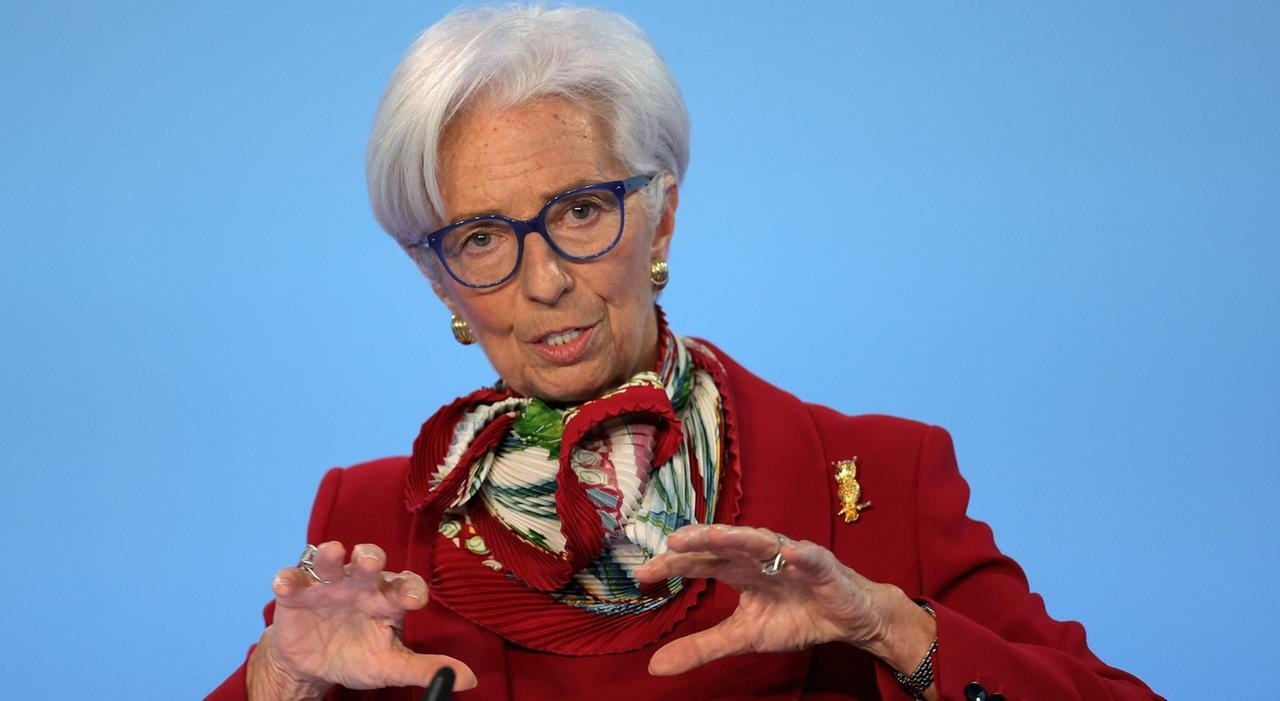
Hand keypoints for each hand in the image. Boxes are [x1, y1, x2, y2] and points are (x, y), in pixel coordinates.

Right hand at [247, 542, 476, 699]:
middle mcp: (361, 583)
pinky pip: (293, 579)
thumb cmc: (358, 656)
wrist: (313, 664)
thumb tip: (468, 679)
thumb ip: (425, 669)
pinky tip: (286, 584)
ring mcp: (329, 583)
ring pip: (332, 560)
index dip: (410, 588)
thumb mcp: (390, 665)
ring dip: (332, 555)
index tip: (413, 599)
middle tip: (372, 562)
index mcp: (388, 598)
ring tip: (334, 554)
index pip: (405, 585)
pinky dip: (289, 579)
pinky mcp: (298, 591)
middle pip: (370, 562)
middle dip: (371, 557)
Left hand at [634, 524, 934, 677]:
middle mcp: (759, 555)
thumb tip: (654, 667)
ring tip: (715, 535)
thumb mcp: (743, 637)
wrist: (847, 619)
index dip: (672, 565)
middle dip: (698, 541)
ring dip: (739, 536)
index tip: (641, 574)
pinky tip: (790, 552)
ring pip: (761, 542)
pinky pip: (810, 558)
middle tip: (671, 542)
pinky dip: (801, 555)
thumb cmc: (794, 618)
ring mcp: (790, 556)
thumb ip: (701, 647)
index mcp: (738, 569)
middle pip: (723, 543)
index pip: (699, 562)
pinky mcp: (822, 565)